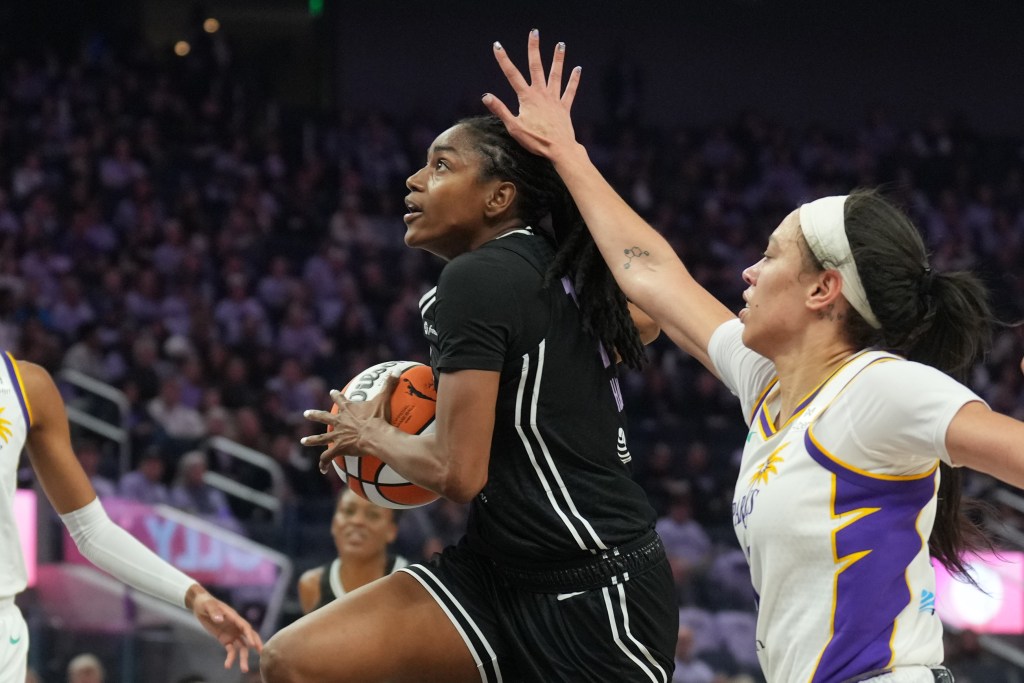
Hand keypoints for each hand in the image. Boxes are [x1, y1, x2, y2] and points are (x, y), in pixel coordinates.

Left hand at [188, 587, 262, 671]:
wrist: (200, 606)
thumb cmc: (206, 603)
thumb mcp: (208, 606)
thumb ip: (214, 612)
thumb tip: (220, 619)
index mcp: (234, 617)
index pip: (245, 627)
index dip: (250, 635)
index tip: (253, 645)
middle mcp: (236, 626)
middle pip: (248, 636)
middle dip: (255, 644)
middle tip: (261, 653)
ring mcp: (232, 633)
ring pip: (241, 646)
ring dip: (243, 657)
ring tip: (244, 669)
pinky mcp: (226, 639)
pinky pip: (231, 650)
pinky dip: (230, 658)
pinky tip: (227, 666)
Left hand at [302, 371, 398, 473]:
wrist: (374, 435)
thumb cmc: (379, 418)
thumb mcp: (383, 399)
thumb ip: (389, 385)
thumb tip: (397, 370)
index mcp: (348, 410)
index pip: (340, 400)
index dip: (336, 395)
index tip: (332, 392)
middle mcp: (339, 421)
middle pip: (324, 417)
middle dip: (314, 415)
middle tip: (306, 413)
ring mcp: (337, 435)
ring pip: (321, 438)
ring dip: (312, 440)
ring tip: (303, 441)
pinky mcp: (338, 448)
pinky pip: (328, 457)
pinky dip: (324, 463)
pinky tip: (322, 470)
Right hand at [482, 29, 581, 160]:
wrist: (559, 149)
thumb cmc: (535, 140)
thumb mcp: (513, 127)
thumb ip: (500, 110)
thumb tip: (486, 96)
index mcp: (527, 98)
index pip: (512, 75)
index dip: (503, 60)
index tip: (497, 46)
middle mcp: (541, 94)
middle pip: (536, 67)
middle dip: (534, 49)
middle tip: (534, 32)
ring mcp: (554, 99)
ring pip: (556, 75)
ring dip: (558, 59)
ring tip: (560, 45)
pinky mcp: (564, 107)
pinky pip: (570, 91)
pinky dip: (574, 80)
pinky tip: (578, 69)